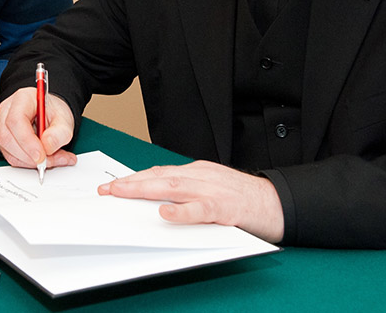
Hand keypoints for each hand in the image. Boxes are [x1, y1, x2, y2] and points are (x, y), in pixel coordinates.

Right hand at [0, 87, 77, 170]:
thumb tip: (47, 146)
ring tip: (52, 159)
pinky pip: (11, 157)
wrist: (49, 115)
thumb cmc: (53, 112)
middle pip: (7, 137)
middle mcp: (7, 111)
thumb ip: (60, 132)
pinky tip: (44, 160)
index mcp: (22, 99)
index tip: (41, 155)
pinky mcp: (3, 141)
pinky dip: (28, 163)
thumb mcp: (65, 119)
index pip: (16, 120)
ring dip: (30, 161)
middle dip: (29, 155)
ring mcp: (2, 127)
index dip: (27, 141)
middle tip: (50, 160)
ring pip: (8, 150)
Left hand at [97, 160, 284, 242]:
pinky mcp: (226, 207)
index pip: (159, 173)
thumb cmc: (243, 198)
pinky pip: (201, 208)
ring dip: (145, 190)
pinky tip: (165, 213)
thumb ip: (187, 191)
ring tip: (123, 194)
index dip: (134, 178)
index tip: (113, 185)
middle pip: (160, 177)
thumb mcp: (211, 187)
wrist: (277, 203)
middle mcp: (202, 176)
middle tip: (107, 190)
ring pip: (174, 188)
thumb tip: (157, 200)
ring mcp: (213, 190)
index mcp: (197, 172)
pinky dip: (182, 211)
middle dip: (131, 183)